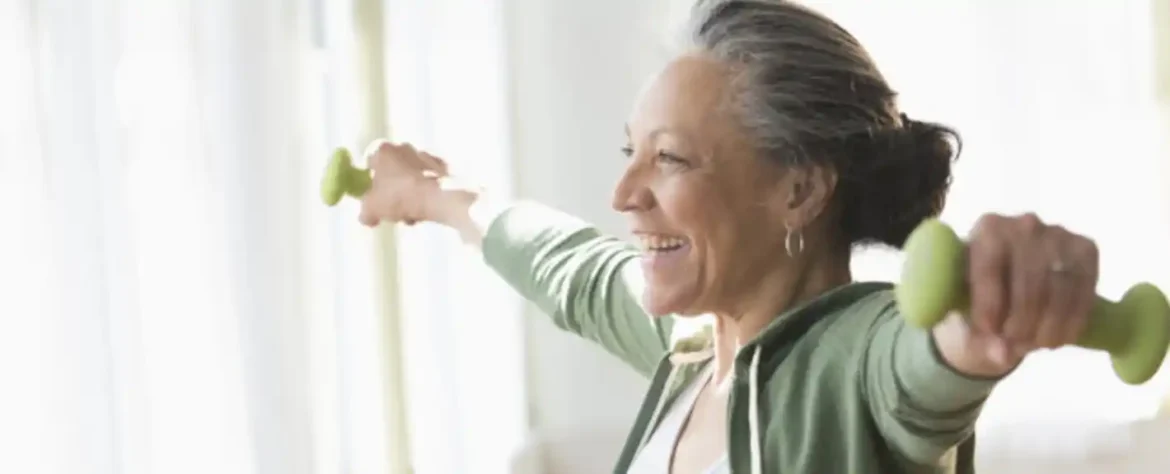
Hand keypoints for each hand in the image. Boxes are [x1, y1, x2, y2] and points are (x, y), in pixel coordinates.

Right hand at [356, 140, 449, 226]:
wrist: (437, 196)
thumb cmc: (398, 197)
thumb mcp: (372, 209)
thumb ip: (365, 212)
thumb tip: (367, 217)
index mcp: (382, 151)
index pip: (370, 163)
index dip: (370, 182)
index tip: (373, 197)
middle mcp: (403, 147)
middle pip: (392, 171)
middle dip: (391, 190)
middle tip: (392, 209)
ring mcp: (425, 156)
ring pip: (410, 177)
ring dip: (409, 195)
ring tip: (411, 214)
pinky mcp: (442, 167)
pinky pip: (427, 181)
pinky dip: (425, 193)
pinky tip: (425, 209)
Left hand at [934, 213, 1099, 376]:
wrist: (1010, 277)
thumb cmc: (978, 291)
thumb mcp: (967, 310)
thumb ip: (978, 332)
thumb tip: (1002, 356)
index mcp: (986, 229)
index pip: (989, 269)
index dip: (989, 306)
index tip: (990, 334)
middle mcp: (1023, 224)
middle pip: (1028, 283)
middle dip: (1021, 323)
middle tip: (1014, 346)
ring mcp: (1059, 234)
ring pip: (1059, 290)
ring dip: (1048, 327)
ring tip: (1036, 345)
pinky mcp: (1086, 249)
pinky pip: (1085, 291)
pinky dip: (1073, 321)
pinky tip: (1060, 338)